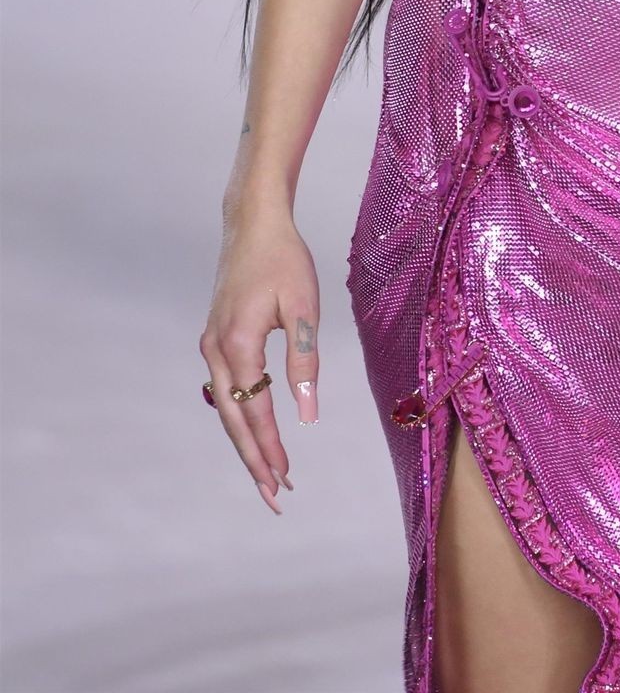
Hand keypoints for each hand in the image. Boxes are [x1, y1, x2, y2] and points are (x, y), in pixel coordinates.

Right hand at [199, 205, 319, 513]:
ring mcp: (212, 344)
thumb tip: (306, 414)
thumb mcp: (303, 307)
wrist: (253, 223)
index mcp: (238, 345)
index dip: (269, 449)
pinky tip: (257, 428)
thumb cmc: (283, 259)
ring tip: (270, 471)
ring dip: (246, 440)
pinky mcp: (217, 337)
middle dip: (253, 460)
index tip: (285, 480)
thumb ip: (304, 361)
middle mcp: (216, 350)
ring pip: (226, 406)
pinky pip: (227, 387)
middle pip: (232, 419)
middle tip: (275, 496)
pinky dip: (241, 412)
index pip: (253, 412)